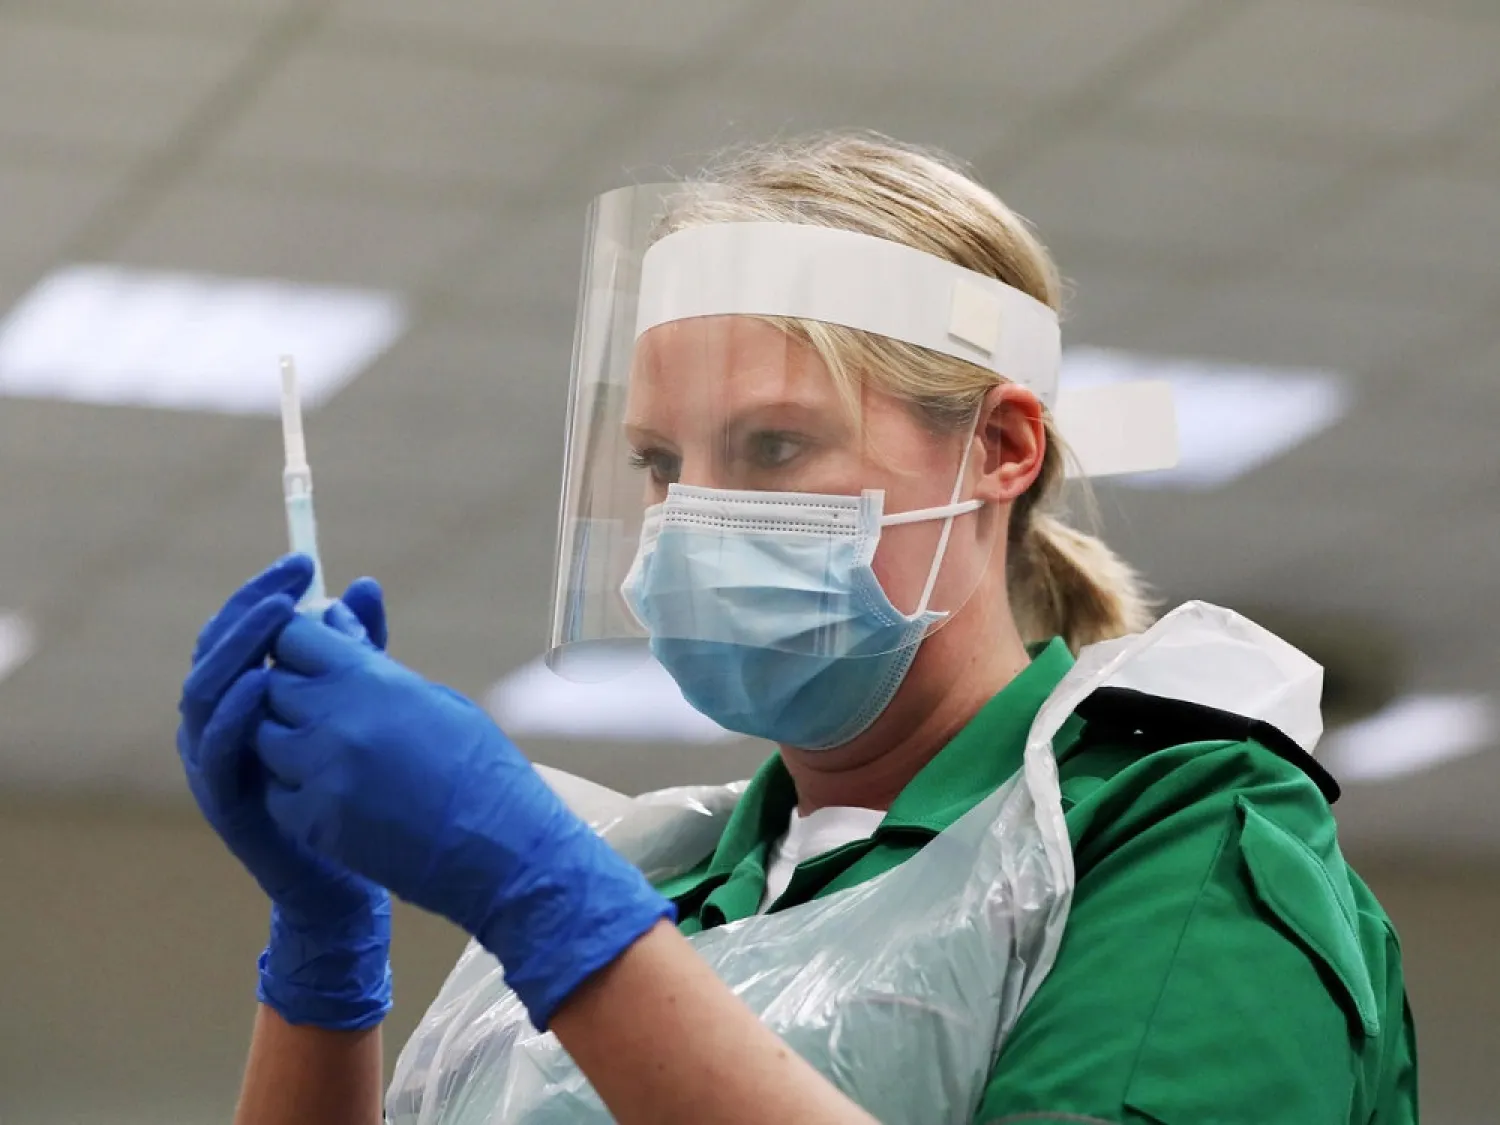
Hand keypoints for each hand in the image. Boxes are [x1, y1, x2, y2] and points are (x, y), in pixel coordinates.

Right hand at [177, 556, 392, 1029]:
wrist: (353, 875)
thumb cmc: (355, 787)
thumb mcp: (360, 704)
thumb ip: (356, 648)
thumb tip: (363, 584)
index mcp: (245, 696)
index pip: (237, 630)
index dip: (263, 594)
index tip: (303, 563)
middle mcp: (219, 724)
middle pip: (214, 651)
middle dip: (251, 607)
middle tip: (292, 579)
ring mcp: (216, 764)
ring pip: (203, 692)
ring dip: (238, 649)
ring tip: (276, 617)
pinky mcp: (227, 803)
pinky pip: (216, 752)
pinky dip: (233, 714)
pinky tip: (261, 685)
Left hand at [254, 614, 674, 1028]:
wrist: (501, 847)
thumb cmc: (482, 765)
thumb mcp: (433, 698)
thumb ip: (371, 663)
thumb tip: (334, 618)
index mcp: (370, 681)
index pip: (292, 638)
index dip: (298, 642)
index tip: (312, 654)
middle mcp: (333, 722)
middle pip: (271, 686)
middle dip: (290, 688)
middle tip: (322, 704)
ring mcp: (317, 775)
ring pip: (263, 738)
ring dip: (285, 737)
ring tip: (326, 748)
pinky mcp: (310, 823)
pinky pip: (274, 790)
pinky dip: (290, 785)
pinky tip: (326, 788)